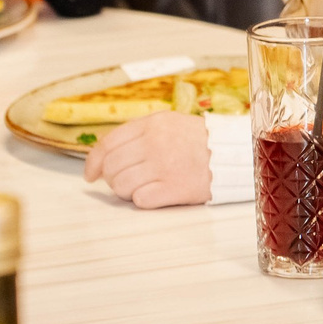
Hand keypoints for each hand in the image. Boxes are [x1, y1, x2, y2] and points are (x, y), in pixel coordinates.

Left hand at [84, 111, 212, 208]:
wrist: (232, 155)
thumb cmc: (196, 142)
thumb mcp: (167, 124)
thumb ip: (136, 134)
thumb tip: (101, 158)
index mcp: (151, 124)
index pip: (108, 144)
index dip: (94, 162)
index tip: (90, 175)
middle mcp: (155, 143)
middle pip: (112, 167)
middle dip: (112, 178)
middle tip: (125, 181)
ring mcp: (164, 166)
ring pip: (121, 185)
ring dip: (127, 190)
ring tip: (144, 186)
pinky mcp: (173, 188)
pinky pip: (140, 199)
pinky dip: (143, 199)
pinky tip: (156, 193)